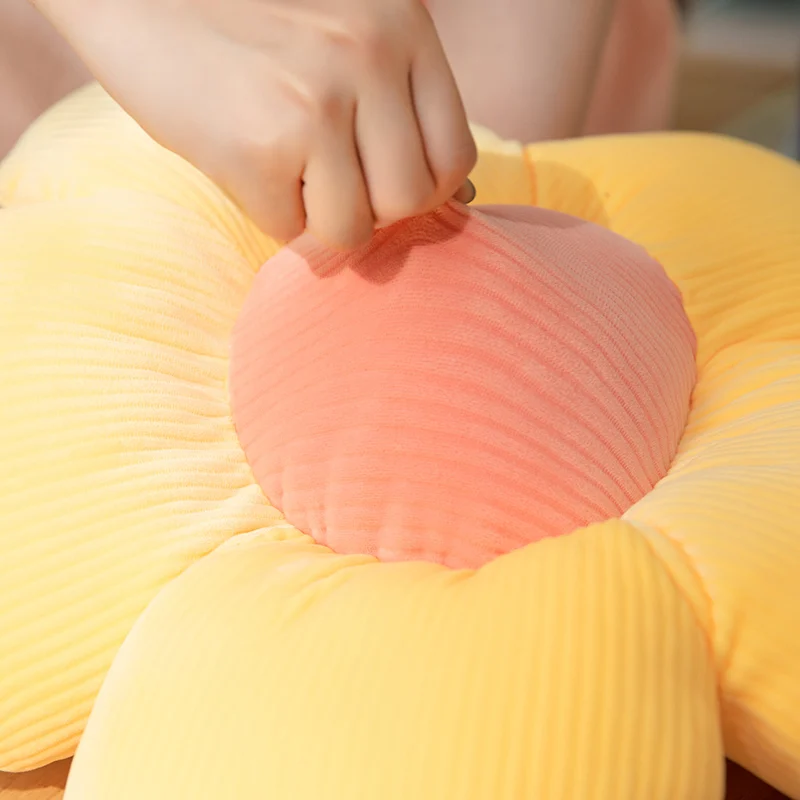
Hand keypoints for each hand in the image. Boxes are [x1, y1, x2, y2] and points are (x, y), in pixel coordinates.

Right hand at [36, 0, 476, 246]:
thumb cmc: (244, 22)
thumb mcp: (345, 40)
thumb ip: (402, 111)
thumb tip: (460, 203)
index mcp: (403, 26)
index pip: (456, 157)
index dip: (422, 191)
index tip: (380, 185)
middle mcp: (370, 57)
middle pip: (411, 201)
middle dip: (371, 211)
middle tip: (327, 184)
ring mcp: (316, 101)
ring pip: (355, 230)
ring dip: (317, 221)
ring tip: (283, 170)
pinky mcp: (259, 146)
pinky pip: (289, 232)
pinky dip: (268, 214)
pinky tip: (242, 162)